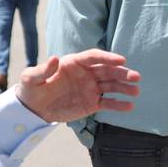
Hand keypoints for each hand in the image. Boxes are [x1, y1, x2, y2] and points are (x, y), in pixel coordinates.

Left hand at [14, 50, 140, 122]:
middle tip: (136, 77)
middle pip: (108, 71)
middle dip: (123, 73)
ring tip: (136, 91)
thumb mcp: (31, 78)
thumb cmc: (31, 89)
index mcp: (74, 63)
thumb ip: (43, 69)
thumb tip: (55, 59)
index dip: (108, 58)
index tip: (121, 60)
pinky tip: (129, 106)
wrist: (32, 108)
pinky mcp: (92, 103)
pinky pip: (108, 103)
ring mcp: (91, 88)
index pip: (95, 57)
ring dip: (125, 88)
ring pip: (112, 86)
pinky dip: (119, 105)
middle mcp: (86, 74)